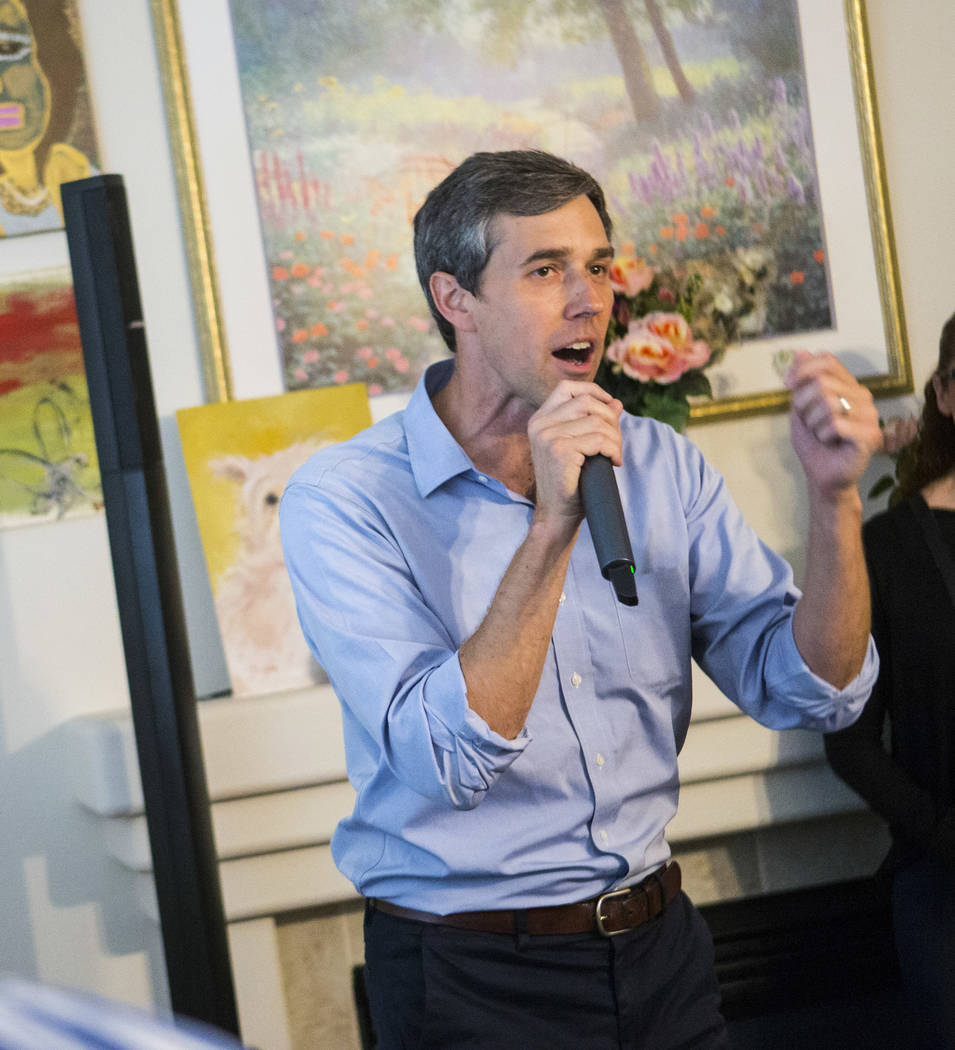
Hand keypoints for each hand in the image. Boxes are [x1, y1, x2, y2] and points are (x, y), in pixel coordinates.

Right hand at [526, 381, 622, 526]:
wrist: (557, 515)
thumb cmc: (570, 482)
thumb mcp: (579, 446)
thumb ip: (592, 422)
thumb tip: (616, 403)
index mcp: (540, 420)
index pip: (567, 388)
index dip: (593, 391)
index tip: (610, 408)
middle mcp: (540, 424)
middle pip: (587, 402)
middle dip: (611, 420)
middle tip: (615, 443)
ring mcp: (548, 436)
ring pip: (597, 422)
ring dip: (615, 439)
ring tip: (615, 455)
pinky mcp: (560, 451)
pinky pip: (599, 440)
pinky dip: (613, 450)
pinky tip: (613, 462)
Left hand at [784, 351, 880, 496]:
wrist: (822, 477)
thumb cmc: (814, 443)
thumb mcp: (800, 409)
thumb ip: (802, 382)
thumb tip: (801, 351)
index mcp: (848, 386)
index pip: (828, 361)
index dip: (803, 369)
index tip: (787, 386)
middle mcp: (863, 396)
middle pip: (823, 382)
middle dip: (803, 405)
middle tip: (809, 423)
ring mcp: (871, 415)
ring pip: (828, 403)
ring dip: (813, 422)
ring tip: (822, 434)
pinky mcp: (870, 435)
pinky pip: (835, 424)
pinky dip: (823, 435)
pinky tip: (831, 442)